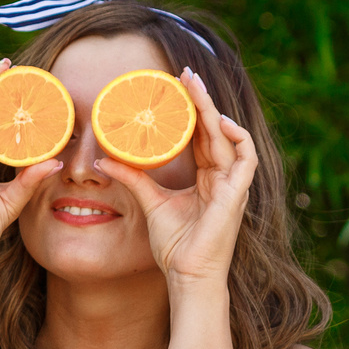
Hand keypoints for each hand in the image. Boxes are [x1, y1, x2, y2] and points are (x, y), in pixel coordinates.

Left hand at [96, 70, 253, 287]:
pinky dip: (237, 137)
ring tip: (195, 88)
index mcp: (207, 178)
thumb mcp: (150, 203)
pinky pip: (246, 158)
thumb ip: (132, 177)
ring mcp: (233, 185)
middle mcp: (223, 177)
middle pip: (215, 129)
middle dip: (202, 99)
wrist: (186, 275)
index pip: (202, 135)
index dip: (192, 110)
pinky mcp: (237, 195)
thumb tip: (103, 159)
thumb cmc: (174, 246)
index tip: (176, 86)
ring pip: (229, 136)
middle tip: (184, 73)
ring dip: (214, 110)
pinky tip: (220, 122)